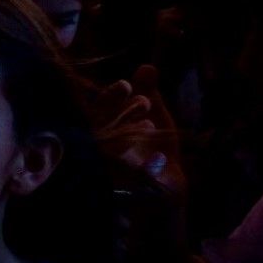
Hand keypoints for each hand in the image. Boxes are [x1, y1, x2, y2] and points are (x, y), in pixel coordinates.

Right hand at [94, 64, 185, 196]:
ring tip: (149, 125)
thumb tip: (148, 66)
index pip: (98, 110)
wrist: (165, 193)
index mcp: (102, 128)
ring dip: (128, 138)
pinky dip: (144, 168)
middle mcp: (97, 149)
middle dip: (121, 114)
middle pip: (101, 129)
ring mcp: (105, 172)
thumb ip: (148, 92)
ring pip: (108, 154)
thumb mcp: (154, 118)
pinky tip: (159, 158)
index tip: (126, 85)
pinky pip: (127, 182)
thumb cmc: (154, 150)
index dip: (111, 97)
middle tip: (143, 102)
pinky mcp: (121, 195)